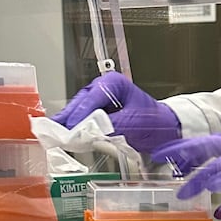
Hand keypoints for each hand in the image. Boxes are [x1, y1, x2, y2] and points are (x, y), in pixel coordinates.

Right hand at [52, 71, 180, 152]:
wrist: (165, 130)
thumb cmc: (154, 121)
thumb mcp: (134, 122)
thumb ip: (111, 124)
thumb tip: (90, 129)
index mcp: (113, 83)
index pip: (91, 98)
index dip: (79, 115)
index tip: (70, 130)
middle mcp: (102, 88)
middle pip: (79, 103)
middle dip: (68, 119)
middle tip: (56, 135)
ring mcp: (98, 100)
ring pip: (76, 111)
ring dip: (67, 124)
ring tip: (56, 138)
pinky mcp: (96, 113)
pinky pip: (80, 119)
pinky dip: (72, 128)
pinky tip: (63, 137)